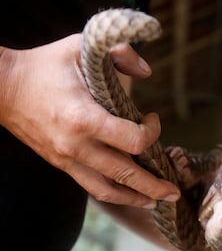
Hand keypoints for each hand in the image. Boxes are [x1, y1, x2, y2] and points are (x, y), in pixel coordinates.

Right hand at [0, 34, 179, 206]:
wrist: (1, 89)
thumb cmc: (43, 67)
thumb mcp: (80, 48)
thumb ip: (119, 53)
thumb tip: (147, 72)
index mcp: (85, 118)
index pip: (133, 139)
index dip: (151, 132)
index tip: (152, 119)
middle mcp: (78, 145)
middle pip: (126, 174)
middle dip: (154, 185)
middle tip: (174, 193)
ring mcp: (68, 159)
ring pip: (108, 189)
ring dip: (135, 197)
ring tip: (156, 202)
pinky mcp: (62, 164)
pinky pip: (91, 187)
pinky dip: (113, 194)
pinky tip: (127, 196)